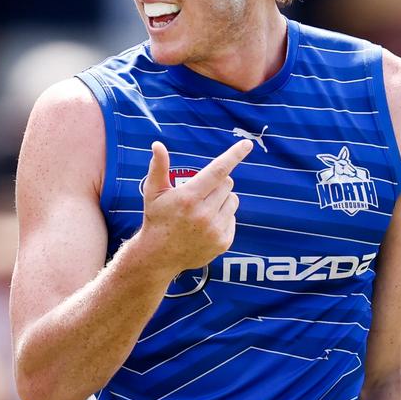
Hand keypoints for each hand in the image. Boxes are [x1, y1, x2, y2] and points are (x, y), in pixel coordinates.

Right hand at [137, 140, 250, 273]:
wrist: (159, 255)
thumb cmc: (157, 218)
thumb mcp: (153, 192)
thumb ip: (158, 167)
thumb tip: (158, 145)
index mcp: (188, 198)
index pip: (217, 171)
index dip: (233, 155)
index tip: (247, 144)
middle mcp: (204, 214)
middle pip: (227, 183)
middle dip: (218, 183)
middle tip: (201, 193)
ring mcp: (215, 229)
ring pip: (233, 200)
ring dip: (222, 200)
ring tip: (203, 210)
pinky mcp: (223, 241)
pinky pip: (233, 218)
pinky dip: (223, 217)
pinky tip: (206, 225)